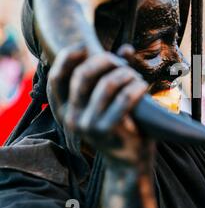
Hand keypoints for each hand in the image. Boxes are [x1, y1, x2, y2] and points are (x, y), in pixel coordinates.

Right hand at [48, 44, 148, 163]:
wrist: (128, 160)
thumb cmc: (121, 125)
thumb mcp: (109, 101)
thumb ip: (114, 74)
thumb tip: (126, 48)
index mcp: (65, 110)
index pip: (57, 78)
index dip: (67, 58)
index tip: (83, 46)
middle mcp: (70, 118)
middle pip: (83, 75)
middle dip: (106, 61)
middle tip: (123, 65)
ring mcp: (86, 125)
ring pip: (106, 84)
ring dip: (126, 74)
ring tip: (136, 78)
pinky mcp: (105, 131)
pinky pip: (123, 99)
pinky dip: (136, 88)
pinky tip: (143, 87)